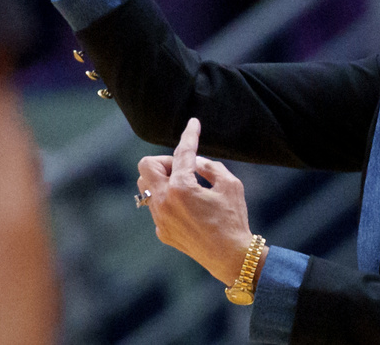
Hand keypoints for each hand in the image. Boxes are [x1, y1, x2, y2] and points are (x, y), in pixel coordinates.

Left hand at [137, 118, 255, 286]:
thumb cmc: (234, 219)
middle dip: (165, 161)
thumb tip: (195, 162)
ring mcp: (159, 218)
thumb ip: (211, 167)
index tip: (193, 122)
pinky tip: (190, 209)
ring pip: (146, 187)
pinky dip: (170, 200)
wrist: (230, 257)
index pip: (183, 152)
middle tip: (185, 168)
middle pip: (146, 166)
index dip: (190, 134)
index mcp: (182, 187)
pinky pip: (157, 206)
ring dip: (164, 180)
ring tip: (188, 187)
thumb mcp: (231, 185)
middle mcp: (164, 201)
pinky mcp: (161, 231)